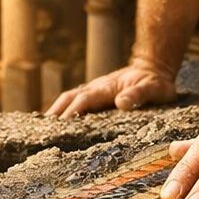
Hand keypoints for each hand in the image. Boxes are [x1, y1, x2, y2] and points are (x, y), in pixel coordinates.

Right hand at [46, 61, 177, 117]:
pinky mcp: (97, 94)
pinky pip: (76, 101)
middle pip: (70, 98)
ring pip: (70, 98)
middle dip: (56, 112)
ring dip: (56, 111)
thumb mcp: (153, 88)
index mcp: (107, 87)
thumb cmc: (155, 81)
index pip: (84, 99)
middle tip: (42, 131)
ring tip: (44, 129)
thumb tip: (121, 103)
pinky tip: (59, 123)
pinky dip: (64, 110)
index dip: (71, 111)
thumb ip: (138, 95)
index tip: (60, 126)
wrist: (155, 67)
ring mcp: (95, 90)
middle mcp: (97, 87)